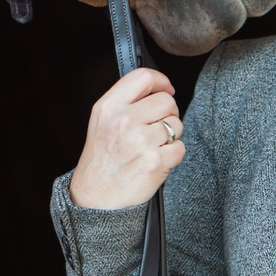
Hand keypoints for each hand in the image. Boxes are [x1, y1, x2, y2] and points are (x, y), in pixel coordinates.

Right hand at [68, 68, 184, 209]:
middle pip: (166, 101)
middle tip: (157, 127)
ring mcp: (140, 142)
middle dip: (168, 113)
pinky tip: (156, 161)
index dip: (160, 81)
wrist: (96, 199)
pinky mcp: (155, 162)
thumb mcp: (101, 122)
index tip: (166, 89)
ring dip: (170, 136)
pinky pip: (180, 147)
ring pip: (176, 124)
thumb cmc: (101, 161)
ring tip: (152, 147)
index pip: (143, 77)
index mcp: (108, 107)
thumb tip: (158, 88)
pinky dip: (173, 155)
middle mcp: (123, 121)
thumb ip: (125, 102)